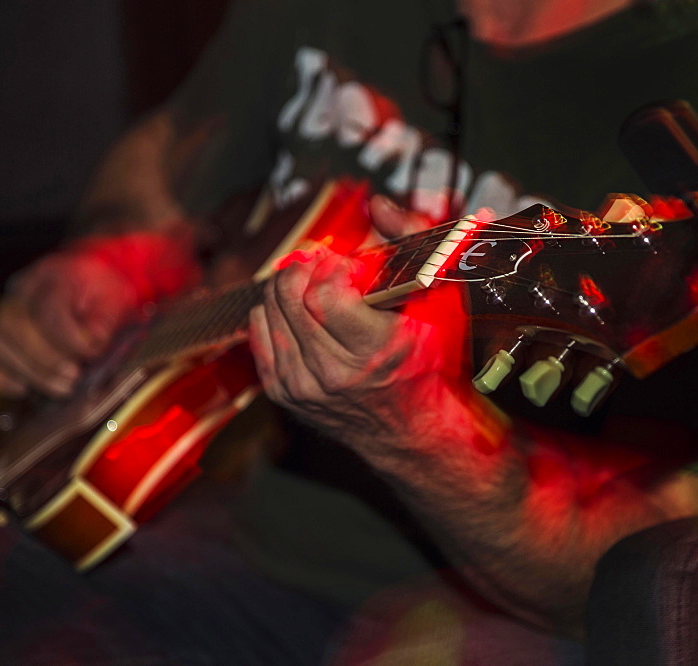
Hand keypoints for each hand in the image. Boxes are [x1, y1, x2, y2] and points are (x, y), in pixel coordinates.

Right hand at [0, 251, 139, 398]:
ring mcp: (4, 313)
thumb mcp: (115, 298)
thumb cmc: (103, 294)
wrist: (92, 287)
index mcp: (54, 276)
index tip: (91, 354)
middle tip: (74, 378)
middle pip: (14, 327)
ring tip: (62, 387)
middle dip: (46, 360)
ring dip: (29, 373)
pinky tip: (25, 387)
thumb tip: (93, 339)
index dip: (68, 338)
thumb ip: (105, 318)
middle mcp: (22, 291)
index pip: (47, 308)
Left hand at [249, 197, 465, 451]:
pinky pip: (258, 335)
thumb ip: (414, 244)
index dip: (330, 266)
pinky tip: (295, 310)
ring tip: (309, 282)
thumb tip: (378, 204)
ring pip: (269, 312)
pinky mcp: (285, 394)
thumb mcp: (439, 303)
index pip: (326, 293)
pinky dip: (271, 313)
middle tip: (319, 261)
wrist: (411, 429)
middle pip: (291, 297)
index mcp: (376, 349)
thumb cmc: (428, 365)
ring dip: (286, 286)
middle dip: (302, 267)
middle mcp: (336, 372)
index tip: (344, 262)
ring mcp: (305, 386)